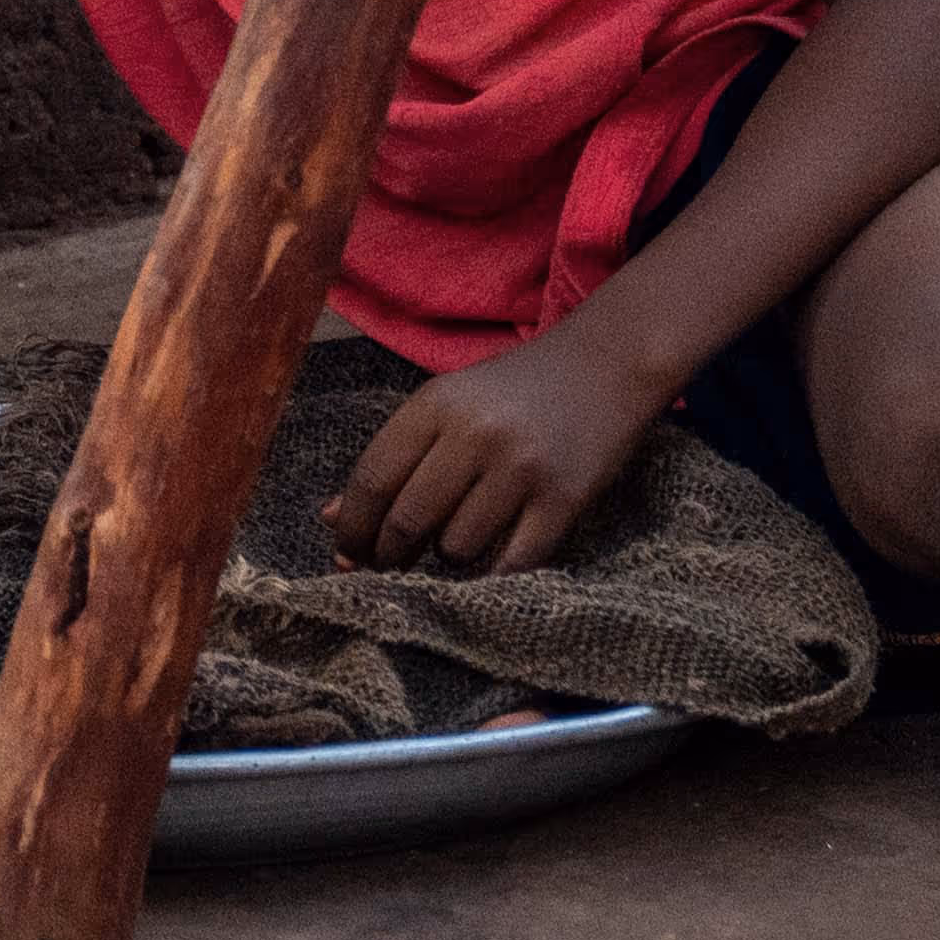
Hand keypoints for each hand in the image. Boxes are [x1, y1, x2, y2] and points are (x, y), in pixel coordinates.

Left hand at [326, 319, 682, 574]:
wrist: (608, 364)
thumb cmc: (516, 389)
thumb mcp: (448, 403)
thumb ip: (393, 456)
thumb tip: (332, 518)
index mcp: (436, 405)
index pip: (373, 479)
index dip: (352, 526)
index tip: (346, 552)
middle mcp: (475, 435)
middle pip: (408, 520)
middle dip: (389, 555)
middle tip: (389, 565)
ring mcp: (522, 469)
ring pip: (456, 547)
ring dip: (447, 558)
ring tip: (456, 541)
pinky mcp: (564, 499)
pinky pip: (511, 562)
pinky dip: (491, 575)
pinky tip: (487, 564)